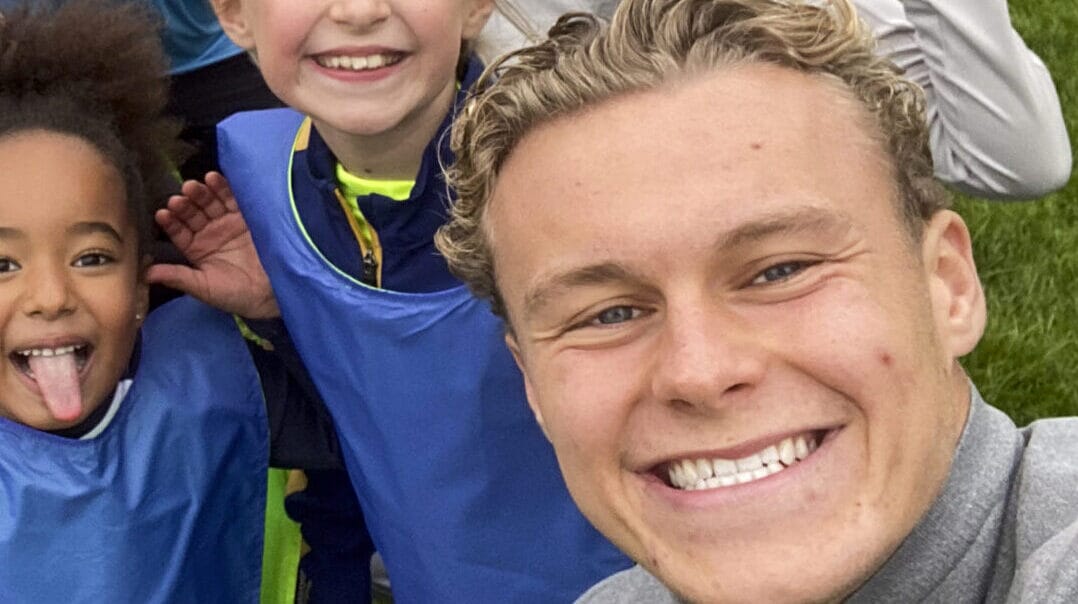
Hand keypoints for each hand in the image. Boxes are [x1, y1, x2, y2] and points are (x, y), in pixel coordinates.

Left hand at [147, 172, 279, 318]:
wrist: (272, 295)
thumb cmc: (236, 295)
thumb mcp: (204, 288)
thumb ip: (178, 277)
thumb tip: (146, 274)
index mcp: (196, 250)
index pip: (178, 232)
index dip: (171, 222)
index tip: (163, 213)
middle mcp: (210, 233)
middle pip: (193, 213)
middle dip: (185, 204)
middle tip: (179, 197)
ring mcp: (228, 223)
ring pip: (210, 203)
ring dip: (201, 193)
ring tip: (193, 186)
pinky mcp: (247, 217)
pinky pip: (233, 199)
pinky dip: (224, 188)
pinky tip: (213, 179)